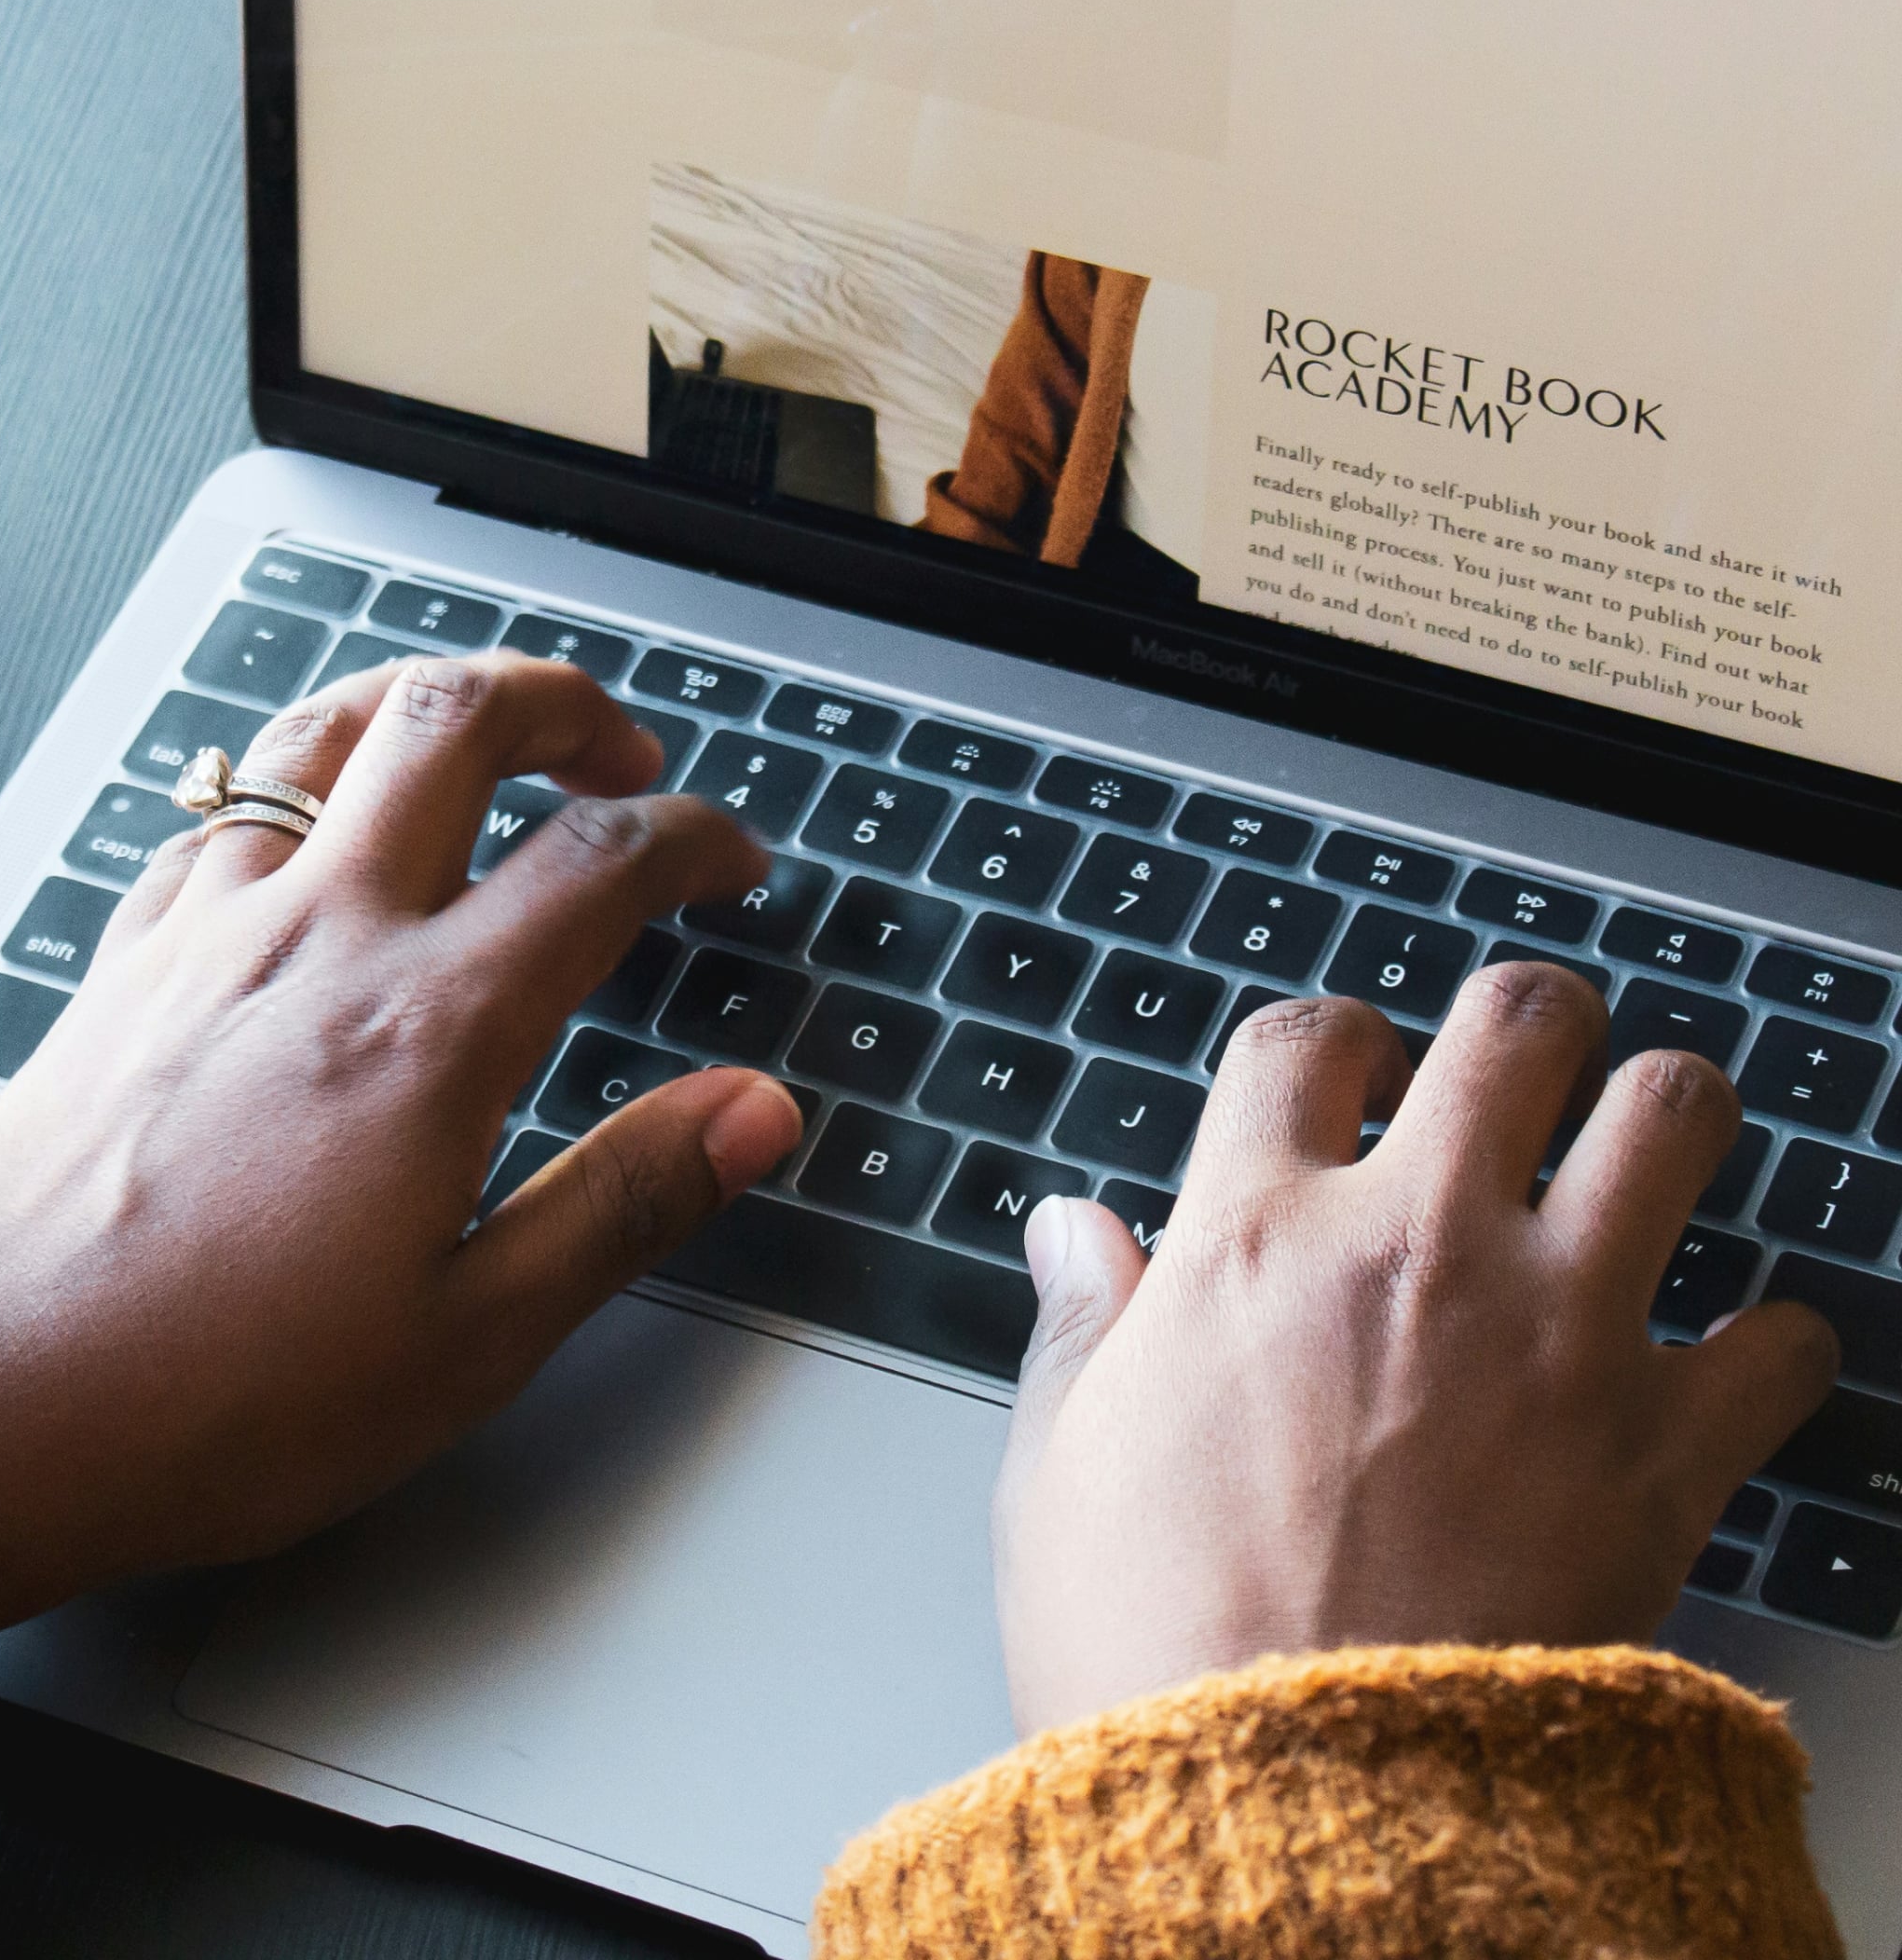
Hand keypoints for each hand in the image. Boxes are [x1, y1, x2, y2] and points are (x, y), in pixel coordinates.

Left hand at [0, 652, 800, 1632]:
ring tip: (479, 742)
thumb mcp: (467, 1339)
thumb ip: (625, 1201)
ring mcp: (207, 932)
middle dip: (563, 702)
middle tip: (618, 752)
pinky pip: (217, 811)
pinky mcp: (125, 960)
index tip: (730, 860)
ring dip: (423, 706)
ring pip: (322, 730)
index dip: (694, 837)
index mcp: (427, 1026)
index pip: (601, 862)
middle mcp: (319, 936)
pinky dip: (292, 784)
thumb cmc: (212, 1398)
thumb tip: (755, 1112)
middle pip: (455, 720)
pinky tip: (308, 838)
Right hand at [994, 964, 1837, 1733]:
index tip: (1345, 1075)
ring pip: (1671, 1118)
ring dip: (1664, 1117)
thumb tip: (1069, 1229)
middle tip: (1523, 1061)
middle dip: (1526, 1021)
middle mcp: (1414, 1248)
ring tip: (1643, 1148)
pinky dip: (1769, 1342)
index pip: (1302, 1041)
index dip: (1330, 1038)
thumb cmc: (1159, 1651)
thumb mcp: (1058, 1472)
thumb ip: (1079, 1326)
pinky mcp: (1661, 1447)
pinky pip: (1777, 1340)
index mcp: (1252, 1242)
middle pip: (1515, 1025)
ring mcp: (1552, 1332)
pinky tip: (1730, 1359)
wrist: (1299, 1815)